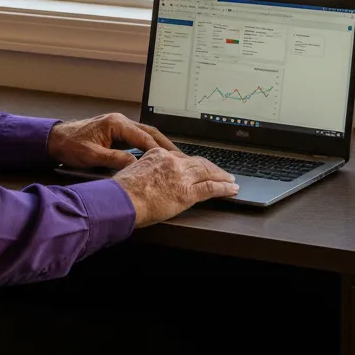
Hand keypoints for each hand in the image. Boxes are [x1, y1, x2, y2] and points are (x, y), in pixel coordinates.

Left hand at [47, 113, 178, 169]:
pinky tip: (155, 156)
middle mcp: (120, 121)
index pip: (144, 137)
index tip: (173, 160)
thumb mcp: (92, 156)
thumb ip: (115, 159)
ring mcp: (119, 125)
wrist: (56, 139)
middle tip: (181, 157)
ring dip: (159, 145)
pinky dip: (148, 146)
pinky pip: (137, 137)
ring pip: (145, 134)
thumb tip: (136, 165)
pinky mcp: (116, 132)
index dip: (159, 150)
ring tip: (173, 158)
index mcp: (116, 123)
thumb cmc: (71, 145)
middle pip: (149, 132)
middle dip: (166, 144)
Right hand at [113, 148, 239, 226]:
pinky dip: (224, 188)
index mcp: (158, 154)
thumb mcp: (133, 170)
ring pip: (208, 173)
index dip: (193, 163)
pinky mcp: (187, 193)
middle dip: (211, 168)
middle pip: (197, 162)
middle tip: (221, 172)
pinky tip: (232, 189)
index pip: (181, 157)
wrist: (121, 199)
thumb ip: (146, 169)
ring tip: (231, 180)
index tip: (198, 166)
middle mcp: (172, 161)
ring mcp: (181, 176)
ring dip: (222, 176)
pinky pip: (211, 188)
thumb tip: (149, 177)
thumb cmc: (122, 190)